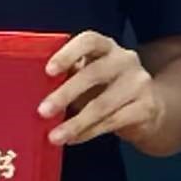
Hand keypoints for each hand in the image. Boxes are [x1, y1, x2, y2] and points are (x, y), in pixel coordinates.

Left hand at [41, 32, 161, 147]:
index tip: (48, 71)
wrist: (148, 107)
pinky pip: (113, 122)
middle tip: (42, 111)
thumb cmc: (105, 89)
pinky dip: (89, 133)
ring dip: (75, 123)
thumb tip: (32, 91)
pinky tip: (73, 139)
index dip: (69, 53)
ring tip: (54, 137)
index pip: (90, 41)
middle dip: (66, 93)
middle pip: (95, 73)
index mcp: (107, 47)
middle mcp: (125, 60)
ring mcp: (139, 83)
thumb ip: (68, 77)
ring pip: (103, 104)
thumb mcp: (87, 77)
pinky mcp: (146, 108)